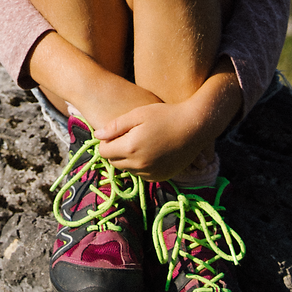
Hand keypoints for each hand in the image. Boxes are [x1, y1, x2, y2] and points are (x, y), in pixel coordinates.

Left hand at [92, 98, 210, 179]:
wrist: (194, 127)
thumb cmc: (165, 115)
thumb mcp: (138, 114)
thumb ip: (115, 126)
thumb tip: (97, 136)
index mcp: (131, 148)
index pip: (104, 152)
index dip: (105, 142)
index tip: (112, 134)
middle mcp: (139, 165)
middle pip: (114, 162)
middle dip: (115, 151)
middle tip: (125, 137)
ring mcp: (151, 173)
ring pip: (128, 169)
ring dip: (127, 159)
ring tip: (138, 143)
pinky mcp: (161, 177)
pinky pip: (142, 174)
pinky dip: (141, 165)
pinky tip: (149, 151)